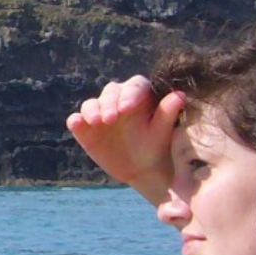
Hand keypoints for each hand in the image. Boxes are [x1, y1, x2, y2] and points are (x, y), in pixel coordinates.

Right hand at [65, 76, 184, 203]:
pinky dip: (75, 121)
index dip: (130, 94)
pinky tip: (76, 124)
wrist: (142, 168)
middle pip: (110, 92)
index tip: (128, 108)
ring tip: (96, 122)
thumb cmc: (156, 146)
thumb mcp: (162, 131)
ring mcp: (100, 113)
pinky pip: (77, 120)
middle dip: (109, 103)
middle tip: (111, 119)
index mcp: (139, 95)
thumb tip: (180, 95)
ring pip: (91, 104)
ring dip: (92, 110)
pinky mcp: (86, 127)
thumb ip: (168, 112)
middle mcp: (118, 100)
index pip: (134, 86)